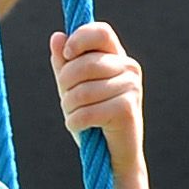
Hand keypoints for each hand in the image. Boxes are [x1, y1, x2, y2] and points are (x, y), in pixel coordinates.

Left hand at [51, 19, 141, 154]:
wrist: (113, 156)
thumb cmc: (93, 118)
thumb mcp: (73, 87)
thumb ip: (65, 63)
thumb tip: (57, 37)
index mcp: (118, 56)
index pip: (101, 32)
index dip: (79, 39)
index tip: (66, 55)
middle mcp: (129, 67)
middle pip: (84, 64)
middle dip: (65, 85)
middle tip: (67, 102)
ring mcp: (131, 87)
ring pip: (82, 91)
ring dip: (69, 108)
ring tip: (75, 117)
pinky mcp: (127, 109)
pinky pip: (87, 112)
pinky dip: (75, 123)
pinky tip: (79, 127)